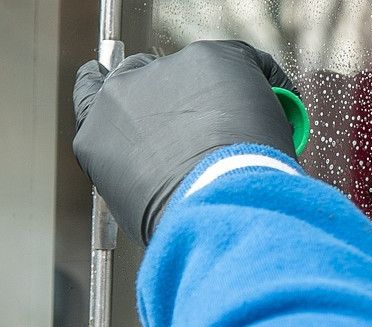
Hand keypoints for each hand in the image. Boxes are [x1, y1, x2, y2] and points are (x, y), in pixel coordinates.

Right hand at [73, 40, 297, 243]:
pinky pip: (247, 63)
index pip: (91, 90)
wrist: (213, 209)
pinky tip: (281, 108)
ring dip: (221, 93)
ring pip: (200, 71)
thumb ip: (137, 168)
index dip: (117, 88)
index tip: (135, 89)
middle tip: (208, 117)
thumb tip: (167, 167)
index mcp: (97, 130)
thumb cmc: (180, 223)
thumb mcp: (135, 203)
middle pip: (146, 72)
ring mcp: (167, 71)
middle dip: (175, 90)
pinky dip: (267, 83)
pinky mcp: (212, 59)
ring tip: (249, 131)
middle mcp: (123, 92)